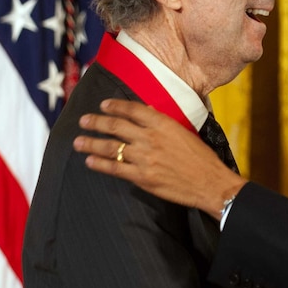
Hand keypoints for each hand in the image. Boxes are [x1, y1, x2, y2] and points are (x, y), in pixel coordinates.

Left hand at [73, 99, 246, 218]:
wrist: (210, 182)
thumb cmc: (202, 157)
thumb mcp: (184, 132)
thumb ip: (163, 123)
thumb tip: (147, 113)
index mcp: (163, 123)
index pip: (132, 109)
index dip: (114, 106)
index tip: (103, 105)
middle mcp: (150, 138)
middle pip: (116, 126)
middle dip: (96, 122)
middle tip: (83, 121)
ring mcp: (144, 158)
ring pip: (110, 147)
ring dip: (91, 143)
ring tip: (78, 141)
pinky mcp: (142, 177)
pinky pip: (115, 168)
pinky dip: (100, 164)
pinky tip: (89, 161)